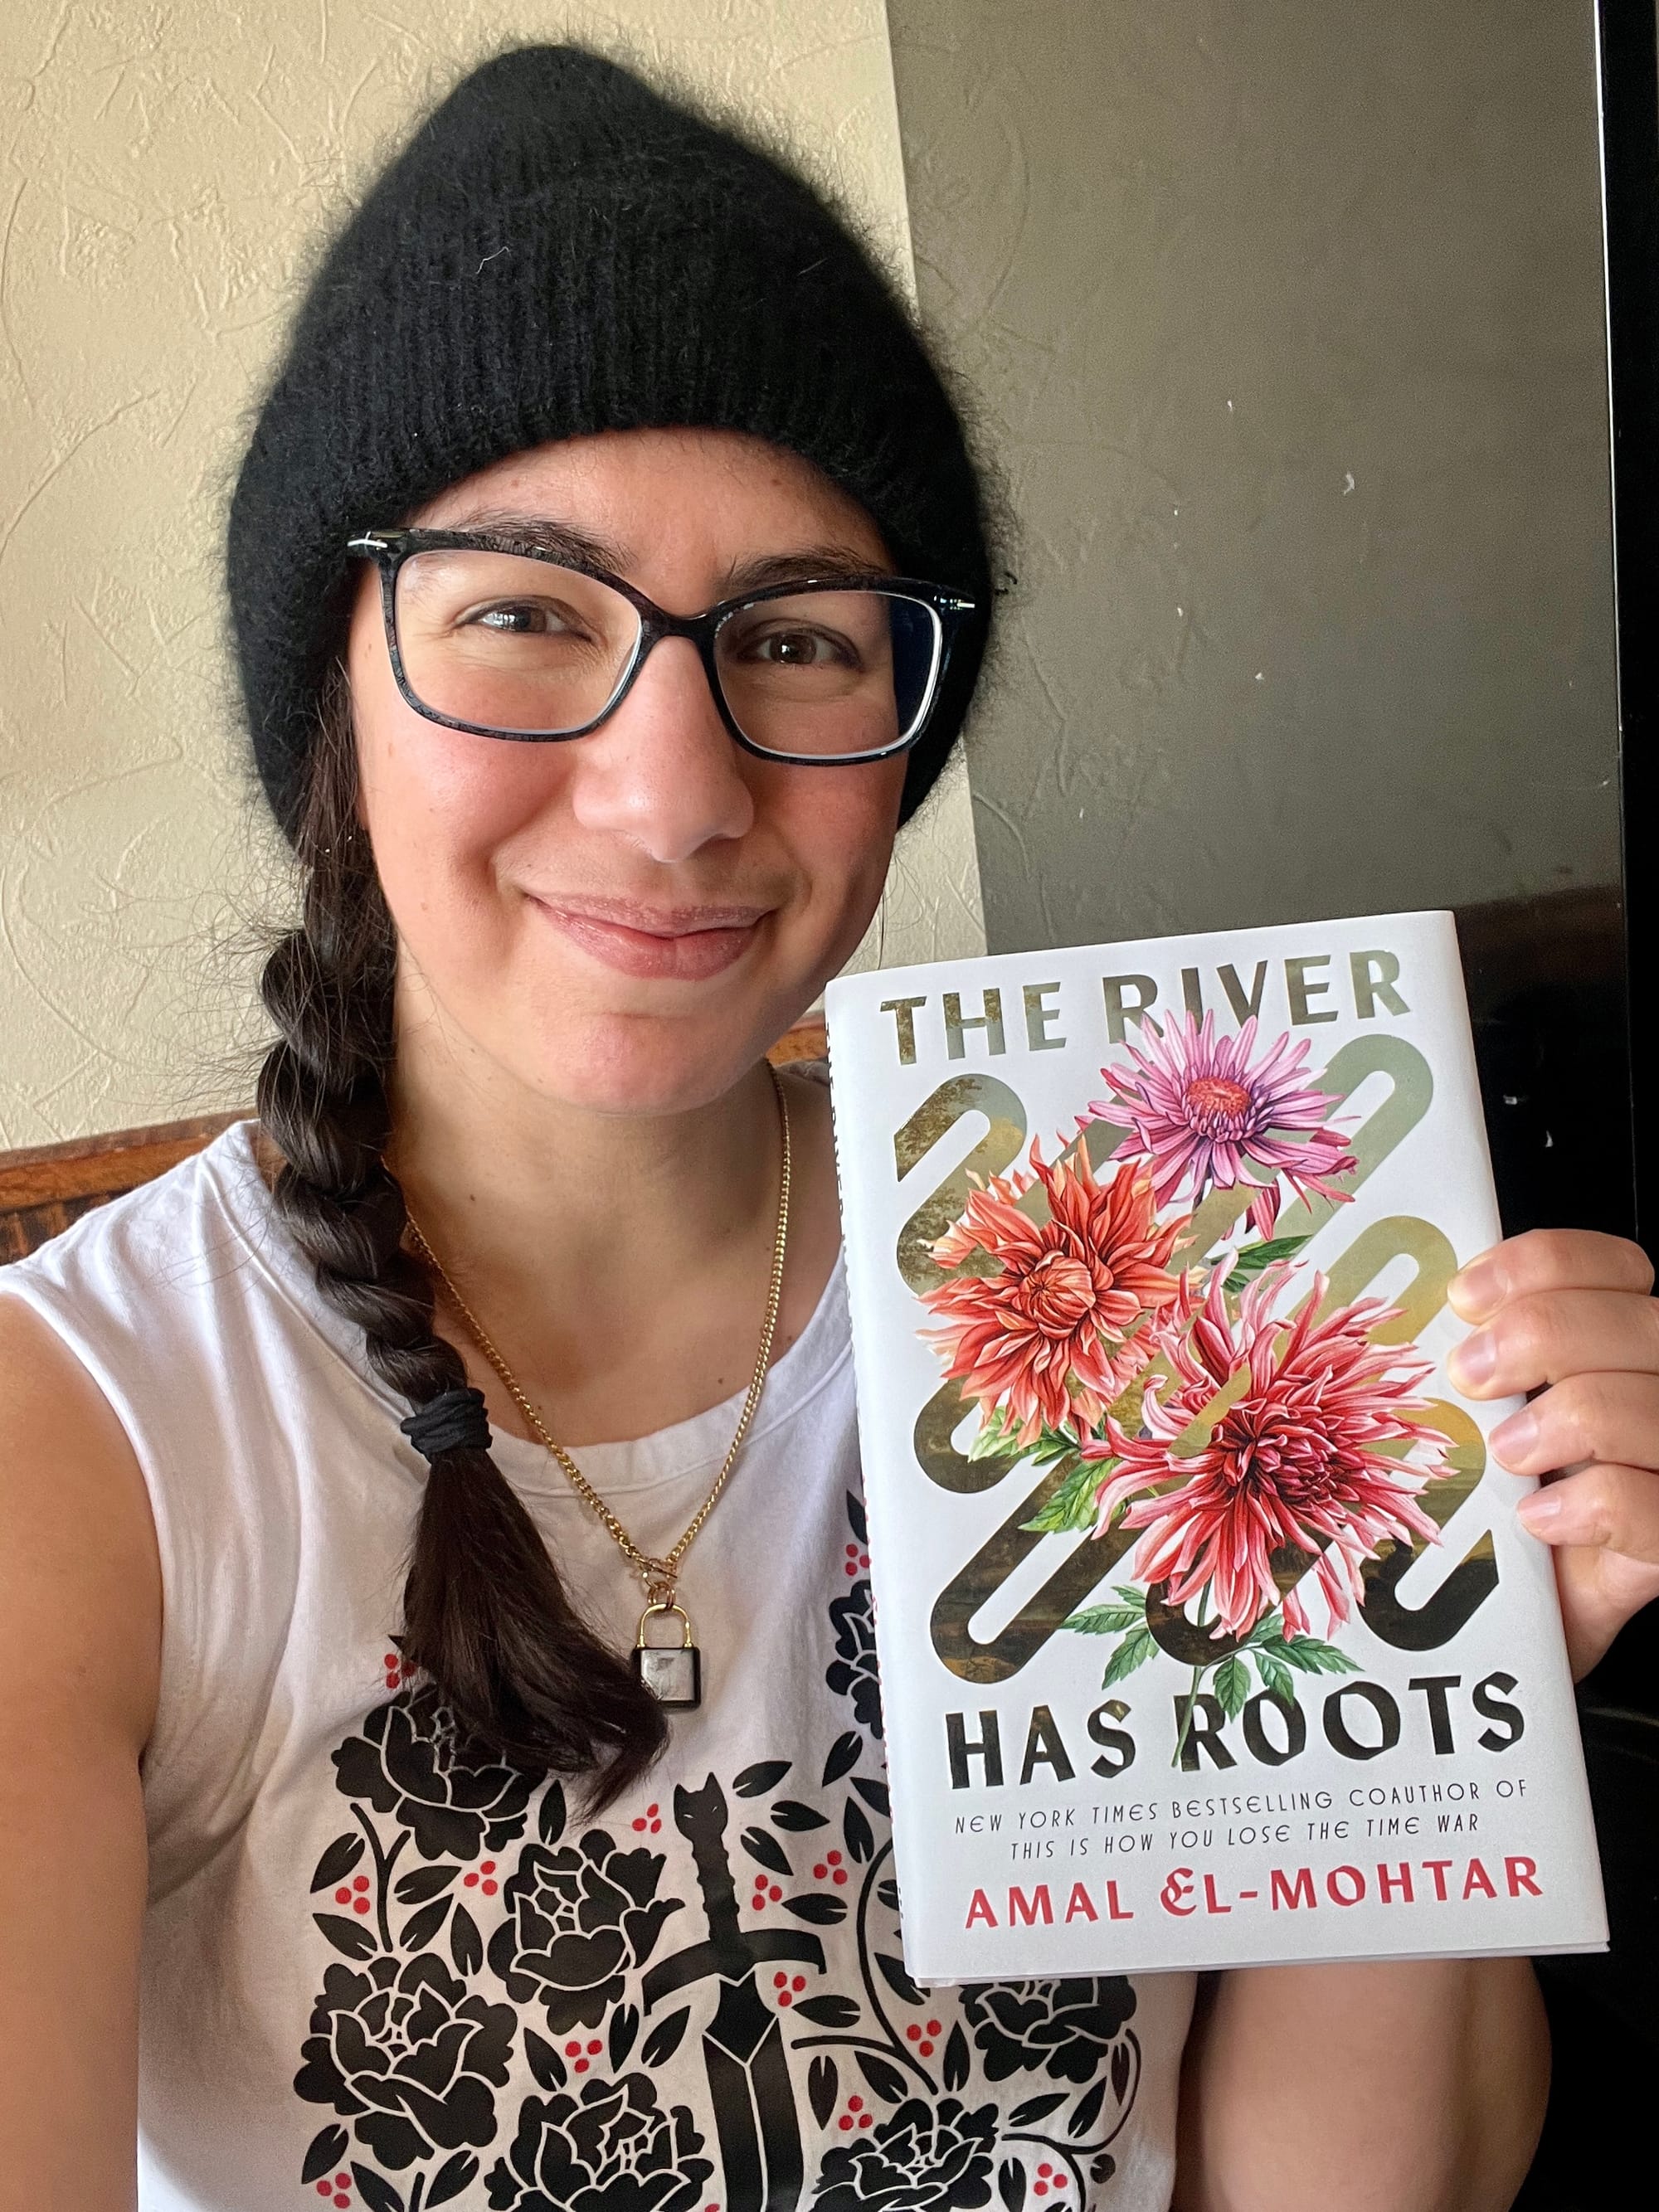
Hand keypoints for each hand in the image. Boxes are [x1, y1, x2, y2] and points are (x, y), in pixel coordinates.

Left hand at [1448, 1229, 1658, 1678]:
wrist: (1502, 1628)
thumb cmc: (1482, 1514)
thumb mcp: (1465, 1420)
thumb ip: (1457, 1361)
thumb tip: (1384, 1301)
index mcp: (1615, 1343)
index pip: (1616, 1267)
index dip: (1544, 1264)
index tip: (1464, 1296)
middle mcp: (1658, 1389)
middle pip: (1643, 1319)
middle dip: (1543, 1334)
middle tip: (1469, 1377)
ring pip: (1651, 1405)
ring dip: (1565, 1418)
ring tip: (1503, 1455)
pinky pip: (1651, 1503)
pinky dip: (1589, 1503)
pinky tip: (1539, 1517)